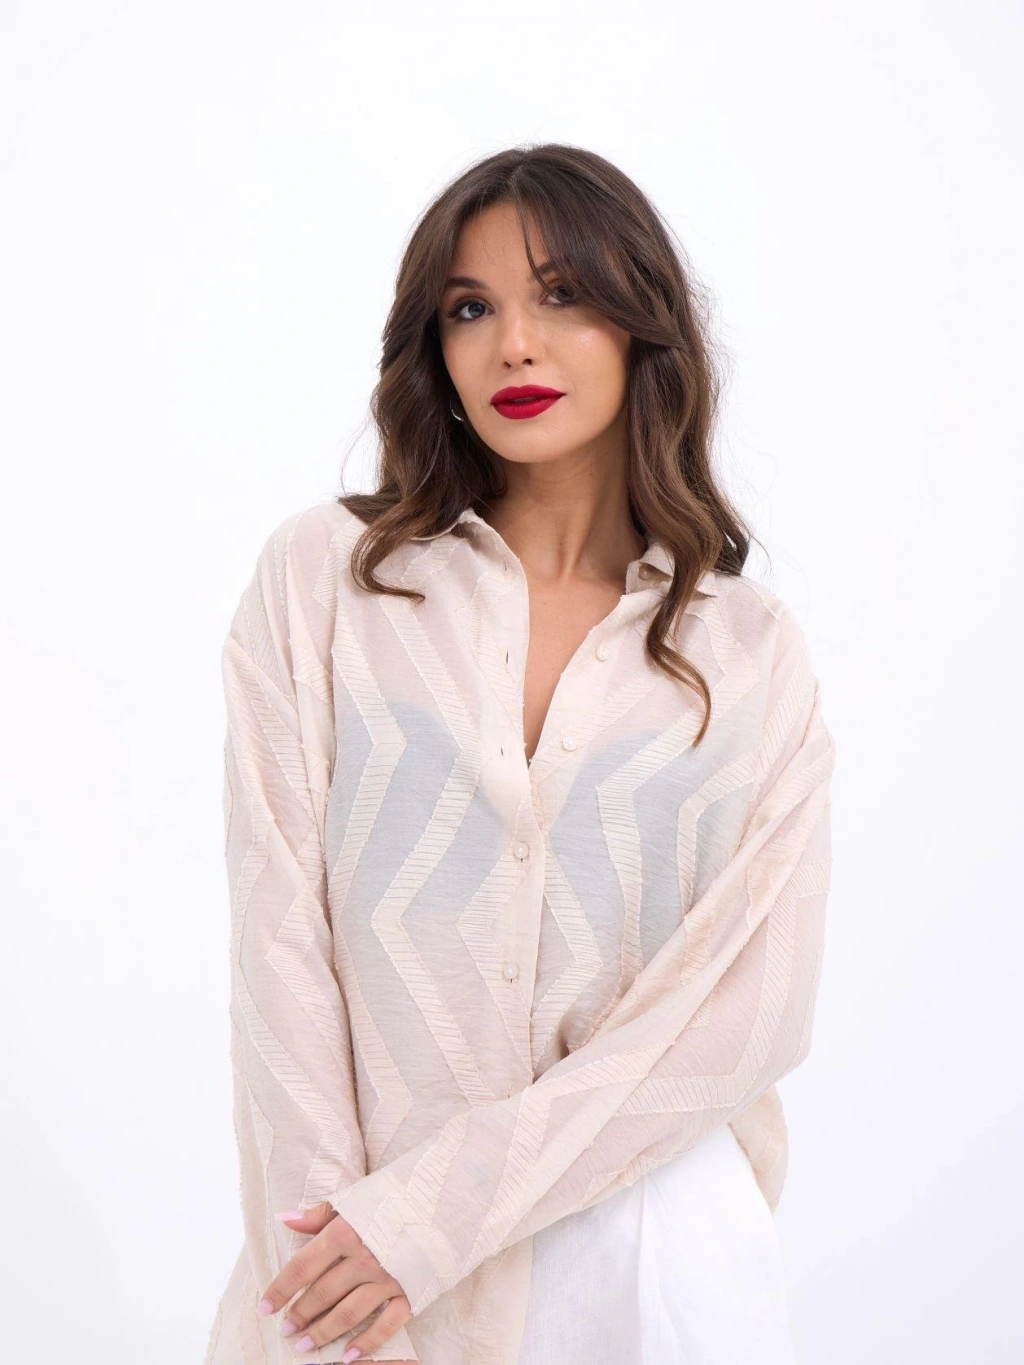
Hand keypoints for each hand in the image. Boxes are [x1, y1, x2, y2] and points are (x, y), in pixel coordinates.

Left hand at [256, 1201, 414, 1360]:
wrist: (444, 1198)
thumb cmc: (394, 1199)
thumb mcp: (355, 1198)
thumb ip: (319, 1214)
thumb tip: (284, 1219)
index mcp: (346, 1231)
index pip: (303, 1266)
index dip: (280, 1289)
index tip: (264, 1308)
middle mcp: (364, 1257)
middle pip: (323, 1294)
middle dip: (300, 1314)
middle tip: (286, 1330)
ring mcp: (389, 1277)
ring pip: (348, 1313)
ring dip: (324, 1333)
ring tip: (304, 1346)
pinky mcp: (412, 1291)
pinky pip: (387, 1325)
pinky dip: (367, 1344)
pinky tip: (348, 1358)